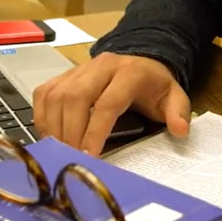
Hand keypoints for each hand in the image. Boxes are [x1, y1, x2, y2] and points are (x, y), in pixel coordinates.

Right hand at [32, 52, 190, 155]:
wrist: (142, 61)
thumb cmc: (154, 87)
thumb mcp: (174, 97)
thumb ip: (178, 113)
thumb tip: (179, 130)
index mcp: (129, 73)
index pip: (107, 104)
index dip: (95, 132)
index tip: (88, 157)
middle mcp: (101, 67)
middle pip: (75, 97)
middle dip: (70, 132)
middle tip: (70, 159)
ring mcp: (80, 68)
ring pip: (56, 94)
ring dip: (53, 126)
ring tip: (60, 151)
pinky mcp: (65, 74)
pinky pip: (44, 92)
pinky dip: (41, 115)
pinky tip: (49, 136)